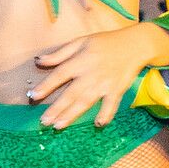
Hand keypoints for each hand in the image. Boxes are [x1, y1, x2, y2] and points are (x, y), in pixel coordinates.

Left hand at [29, 22, 168, 129]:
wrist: (135, 44)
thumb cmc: (105, 42)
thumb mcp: (81, 41)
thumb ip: (60, 53)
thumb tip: (39, 60)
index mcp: (80, 61)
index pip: (60, 74)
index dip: (46, 86)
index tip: (33, 96)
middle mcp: (91, 74)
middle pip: (71, 94)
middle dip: (56, 108)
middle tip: (44, 121)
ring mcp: (104, 84)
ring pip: (86, 102)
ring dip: (72, 115)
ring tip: (58, 126)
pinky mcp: (117, 90)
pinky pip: (110, 105)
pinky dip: (106, 115)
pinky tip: (98, 125)